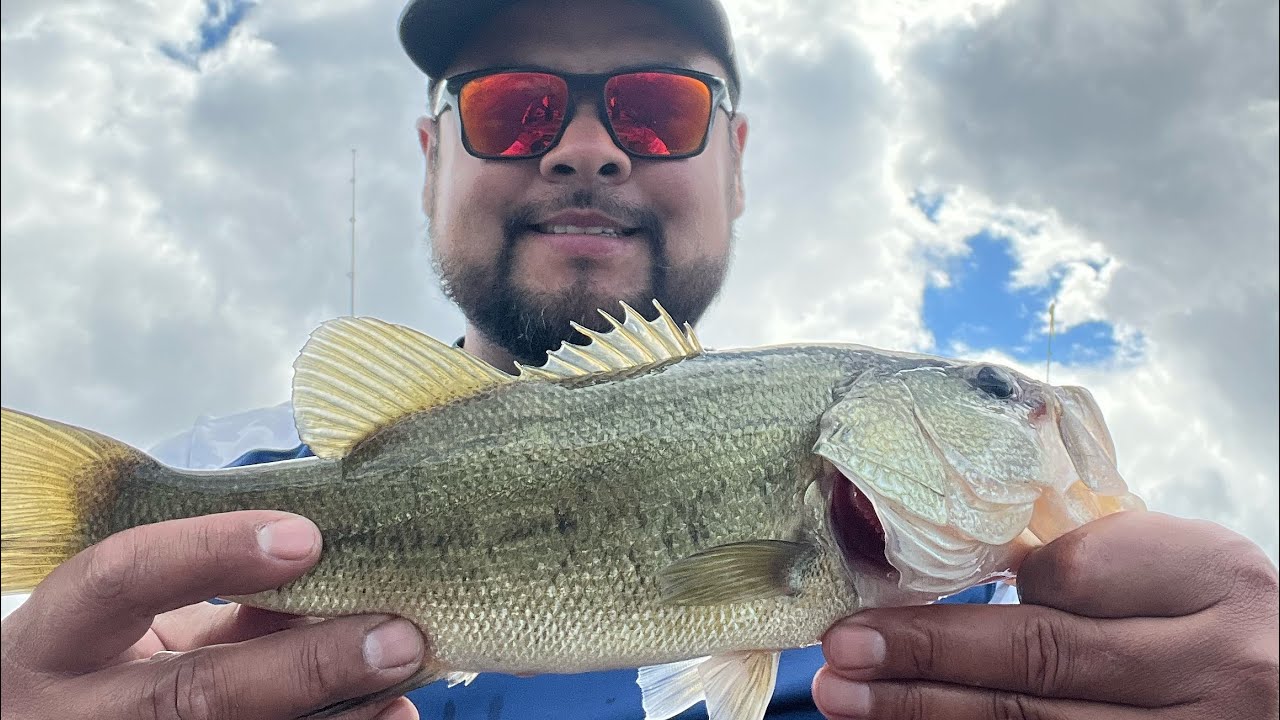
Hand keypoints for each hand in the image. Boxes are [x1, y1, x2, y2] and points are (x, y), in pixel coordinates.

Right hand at [1, 511, 423, 719]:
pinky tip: (386, 714)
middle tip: (396, 637)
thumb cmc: (103, 660)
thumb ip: (217, 600)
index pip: (121, 579)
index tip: (305, 536)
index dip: (211, 553)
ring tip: (403, 677)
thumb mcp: (135, 623)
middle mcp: (71, 712)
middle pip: (193, 694)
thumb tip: (333, 571)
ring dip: (334, 713)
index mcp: (54, 639)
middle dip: (305, 665)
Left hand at [812, 511, 1278, 718]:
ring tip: (843, 697)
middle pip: (1043, 657)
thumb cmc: (1218, 622)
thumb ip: (1093, 569)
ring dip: (925, 711)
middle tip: (841, 646)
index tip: (921, 583)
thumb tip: (960, 577)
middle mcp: (1221, 669)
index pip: (1073, 573)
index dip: (994, 584)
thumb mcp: (1180, 573)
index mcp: (1220, 581)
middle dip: (924, 649)